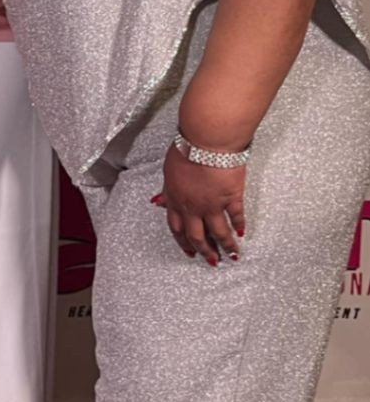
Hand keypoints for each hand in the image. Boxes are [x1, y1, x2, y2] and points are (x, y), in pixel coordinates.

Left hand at [153, 143, 245, 265]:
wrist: (207, 141)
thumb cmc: (186, 148)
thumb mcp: (168, 169)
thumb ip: (166, 189)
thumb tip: (158, 202)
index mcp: (175, 198)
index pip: (176, 226)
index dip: (182, 241)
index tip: (189, 250)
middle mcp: (193, 205)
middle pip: (197, 235)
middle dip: (204, 250)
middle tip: (211, 260)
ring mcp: (213, 204)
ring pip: (219, 232)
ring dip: (226, 246)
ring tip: (232, 255)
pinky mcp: (232, 198)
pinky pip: (236, 217)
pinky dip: (240, 226)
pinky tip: (242, 232)